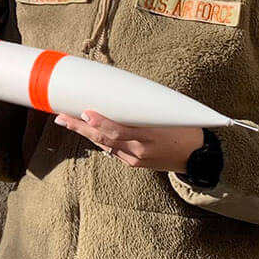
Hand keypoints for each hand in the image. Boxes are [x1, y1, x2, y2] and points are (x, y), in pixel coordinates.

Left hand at [53, 110, 204, 171]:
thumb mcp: (166, 116)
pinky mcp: (134, 163)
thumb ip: (142, 109)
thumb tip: (119, 95)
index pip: (119, 131)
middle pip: (104, 139)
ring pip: (104, 145)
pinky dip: (100, 139)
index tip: (85, 113)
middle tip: (61, 117)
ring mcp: (135, 159)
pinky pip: (112, 150)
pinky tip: (88, 131)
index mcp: (149, 136)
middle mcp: (139, 150)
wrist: (197, 157)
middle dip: (80, 128)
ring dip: (85, 133)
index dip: (100, 123)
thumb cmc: (184, 129)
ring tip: (66, 121)